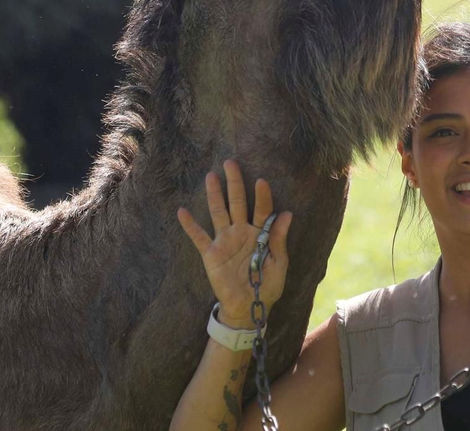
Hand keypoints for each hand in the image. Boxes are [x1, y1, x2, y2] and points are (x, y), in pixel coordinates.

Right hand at [177, 159, 293, 328]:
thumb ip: (279, 239)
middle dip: (235, 183)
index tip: (262, 181)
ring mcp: (225, 240)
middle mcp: (241, 232)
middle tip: (231, 163)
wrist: (248, 307)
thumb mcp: (279, 264)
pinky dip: (190, 225)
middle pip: (238, 202)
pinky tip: (182, 211)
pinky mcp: (211, 253)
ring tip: (210, 176)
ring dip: (214, 195)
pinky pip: (199, 237)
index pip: (261, 209)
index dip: (262, 196)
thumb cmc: (266, 285)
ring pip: (219, 212)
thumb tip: (287, 213)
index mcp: (260, 234)